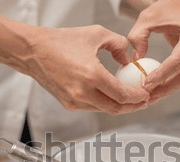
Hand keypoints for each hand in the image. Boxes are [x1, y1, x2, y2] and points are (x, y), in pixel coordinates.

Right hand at [25, 25, 149, 114]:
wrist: (32, 51)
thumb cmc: (61, 41)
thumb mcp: (96, 34)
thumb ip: (119, 45)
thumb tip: (128, 60)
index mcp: (91, 75)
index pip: (123, 95)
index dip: (138, 97)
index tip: (147, 94)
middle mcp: (82, 92)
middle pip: (116, 108)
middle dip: (133, 107)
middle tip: (144, 101)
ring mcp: (74, 101)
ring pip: (105, 110)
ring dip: (120, 107)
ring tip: (132, 100)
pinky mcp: (68, 104)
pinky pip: (93, 108)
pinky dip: (105, 104)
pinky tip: (113, 96)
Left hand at [128, 0, 179, 103]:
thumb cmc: (163, 10)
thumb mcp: (146, 18)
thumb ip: (138, 37)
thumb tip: (137, 60)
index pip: (177, 61)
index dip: (161, 75)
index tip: (145, 84)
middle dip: (166, 88)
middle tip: (149, 97)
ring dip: (169, 89)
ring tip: (152, 96)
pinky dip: (173, 83)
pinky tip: (158, 89)